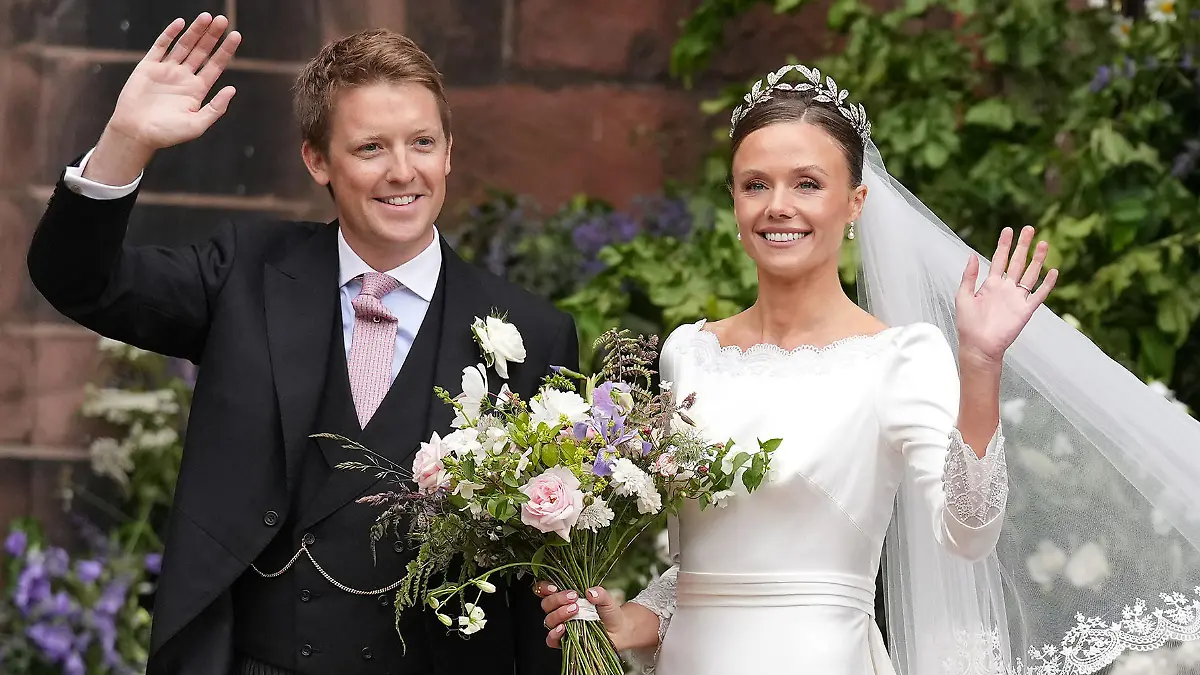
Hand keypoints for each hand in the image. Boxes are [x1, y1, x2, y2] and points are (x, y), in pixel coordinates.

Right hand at [105, 13, 241, 151]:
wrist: (136, 133)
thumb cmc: (167, 133)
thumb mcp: (197, 125)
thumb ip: (216, 108)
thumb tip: (232, 89)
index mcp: (197, 90)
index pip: (215, 65)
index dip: (225, 50)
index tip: (236, 35)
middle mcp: (184, 77)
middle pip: (202, 51)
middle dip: (212, 36)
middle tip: (222, 20)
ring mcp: (166, 70)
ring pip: (184, 45)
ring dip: (195, 31)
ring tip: (207, 17)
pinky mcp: (148, 67)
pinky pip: (160, 46)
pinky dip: (170, 34)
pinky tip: (181, 23)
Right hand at [533, 581, 629, 649]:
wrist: (618, 630)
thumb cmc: (608, 611)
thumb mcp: (606, 599)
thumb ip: (600, 593)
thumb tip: (590, 592)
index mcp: (565, 597)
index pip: (545, 590)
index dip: (544, 587)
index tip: (554, 587)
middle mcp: (560, 610)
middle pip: (546, 604)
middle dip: (557, 599)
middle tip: (574, 597)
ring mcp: (561, 626)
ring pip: (548, 620)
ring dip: (559, 614)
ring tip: (575, 610)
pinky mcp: (564, 641)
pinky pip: (551, 640)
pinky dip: (554, 634)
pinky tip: (563, 629)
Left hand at [955, 225, 1057, 364]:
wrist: (979, 346)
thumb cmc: (968, 324)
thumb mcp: (963, 296)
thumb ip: (969, 276)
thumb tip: (972, 255)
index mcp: (990, 284)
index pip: (999, 259)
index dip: (1004, 245)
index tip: (1008, 230)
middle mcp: (1006, 288)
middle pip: (1017, 262)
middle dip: (1023, 245)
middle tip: (1029, 228)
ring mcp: (1017, 298)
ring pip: (1030, 274)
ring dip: (1037, 259)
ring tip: (1044, 243)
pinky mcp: (1026, 310)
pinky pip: (1039, 294)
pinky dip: (1047, 284)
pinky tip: (1053, 271)